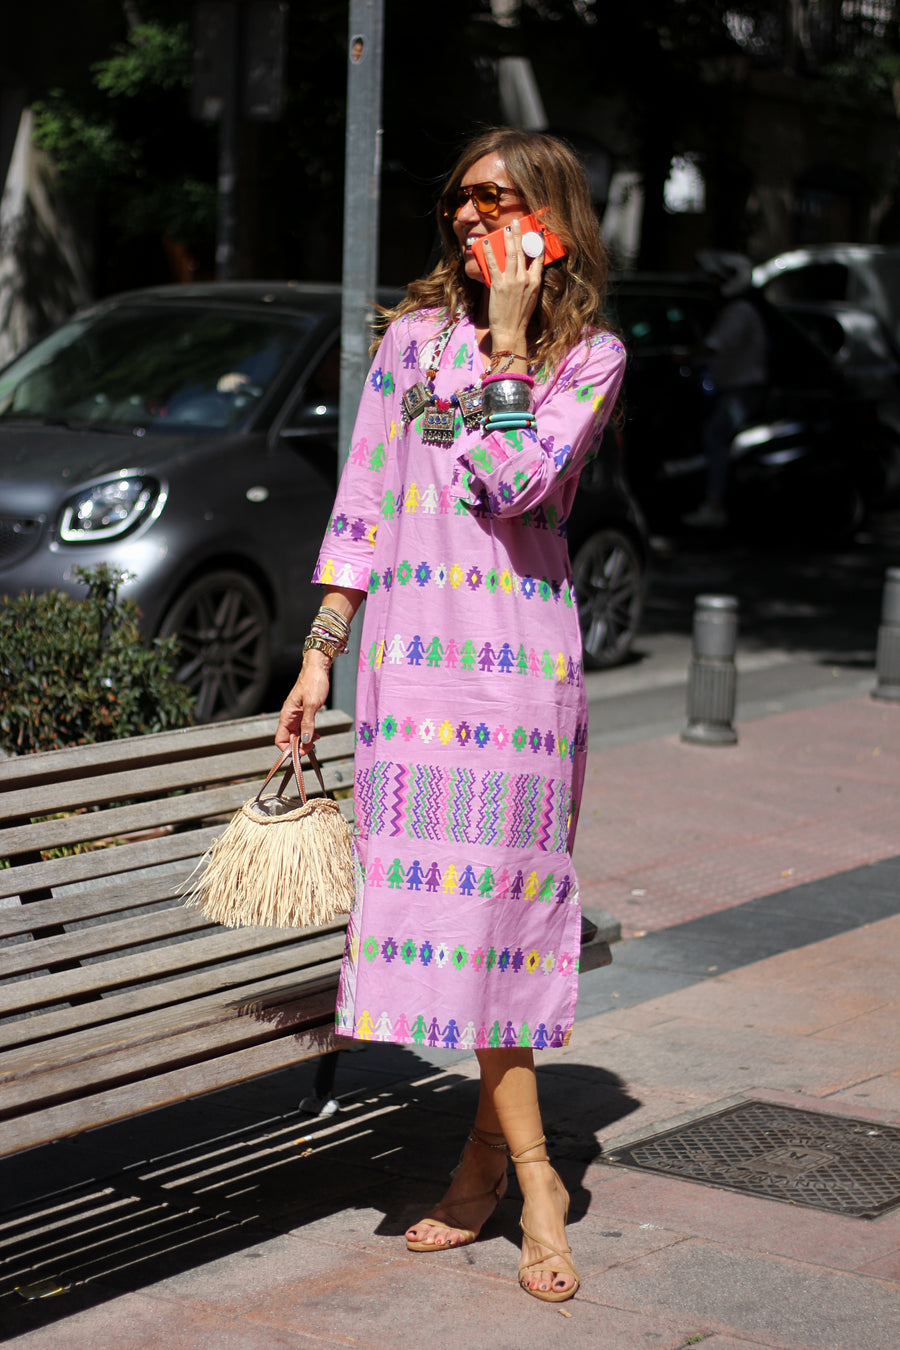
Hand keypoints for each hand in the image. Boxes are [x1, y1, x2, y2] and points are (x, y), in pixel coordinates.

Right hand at [274, 652, 330, 749]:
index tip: (301, 751)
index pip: (280, 740)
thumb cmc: (313, 682)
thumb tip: (305, 741)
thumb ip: (308, 724)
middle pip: (289, 740)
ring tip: (316, 740)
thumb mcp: (312, 704)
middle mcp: (289, 718)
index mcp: (286, 716)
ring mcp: (296, 716)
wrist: (318, 668)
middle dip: (299, 747)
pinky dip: (309, 734)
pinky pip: (303, 729)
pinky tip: (317, 734)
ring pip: (296, 736)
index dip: (289, 749)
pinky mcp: (303, 714)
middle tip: (312, 747)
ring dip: (305, 742)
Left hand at [482, 218, 541, 351]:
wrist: (511, 331)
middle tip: (517, 222)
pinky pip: (493, 265)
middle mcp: (525, 279)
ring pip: (511, 254)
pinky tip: (485, 243)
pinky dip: (489, 253)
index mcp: (535, 282)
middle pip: (523, 251)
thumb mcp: (531, 299)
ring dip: (508, 238)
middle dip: (520, 234)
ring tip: (507, 228)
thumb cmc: (520, 318)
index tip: (538, 233)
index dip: (538, 244)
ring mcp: (512, 281)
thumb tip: (522, 270)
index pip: (538, 258)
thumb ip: (528, 283)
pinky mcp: (498, 285)